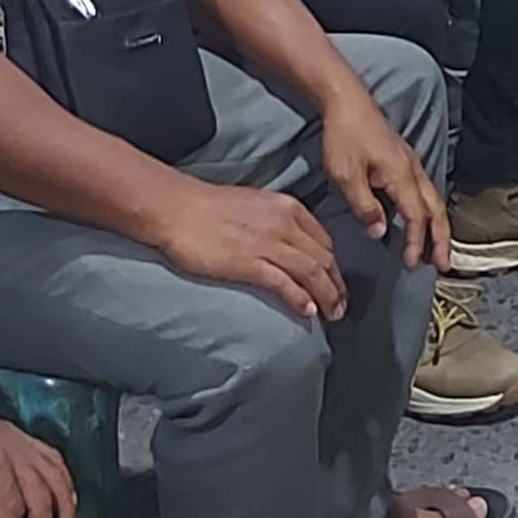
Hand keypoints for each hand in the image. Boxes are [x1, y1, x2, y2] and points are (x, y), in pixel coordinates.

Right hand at [153, 180, 347, 320]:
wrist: (178, 208)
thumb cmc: (209, 207)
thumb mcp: (257, 204)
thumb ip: (278, 222)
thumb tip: (289, 246)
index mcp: (288, 208)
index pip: (324, 241)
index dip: (334, 266)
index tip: (335, 282)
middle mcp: (285, 223)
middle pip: (323, 259)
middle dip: (336, 285)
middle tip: (339, 306)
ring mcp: (268, 243)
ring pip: (311, 273)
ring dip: (326, 296)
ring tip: (330, 313)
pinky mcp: (249, 262)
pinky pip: (284, 283)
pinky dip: (300, 299)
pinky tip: (307, 311)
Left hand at [319, 93, 449, 271]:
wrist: (347, 102)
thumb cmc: (345, 135)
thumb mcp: (346, 175)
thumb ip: (364, 206)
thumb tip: (379, 231)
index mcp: (401, 175)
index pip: (417, 216)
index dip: (417, 242)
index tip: (413, 263)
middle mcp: (413, 170)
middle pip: (437, 210)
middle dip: (442, 239)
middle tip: (444, 264)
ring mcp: (411, 165)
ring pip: (434, 201)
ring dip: (439, 227)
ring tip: (439, 250)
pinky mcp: (405, 161)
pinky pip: (426, 192)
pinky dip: (430, 213)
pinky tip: (423, 221)